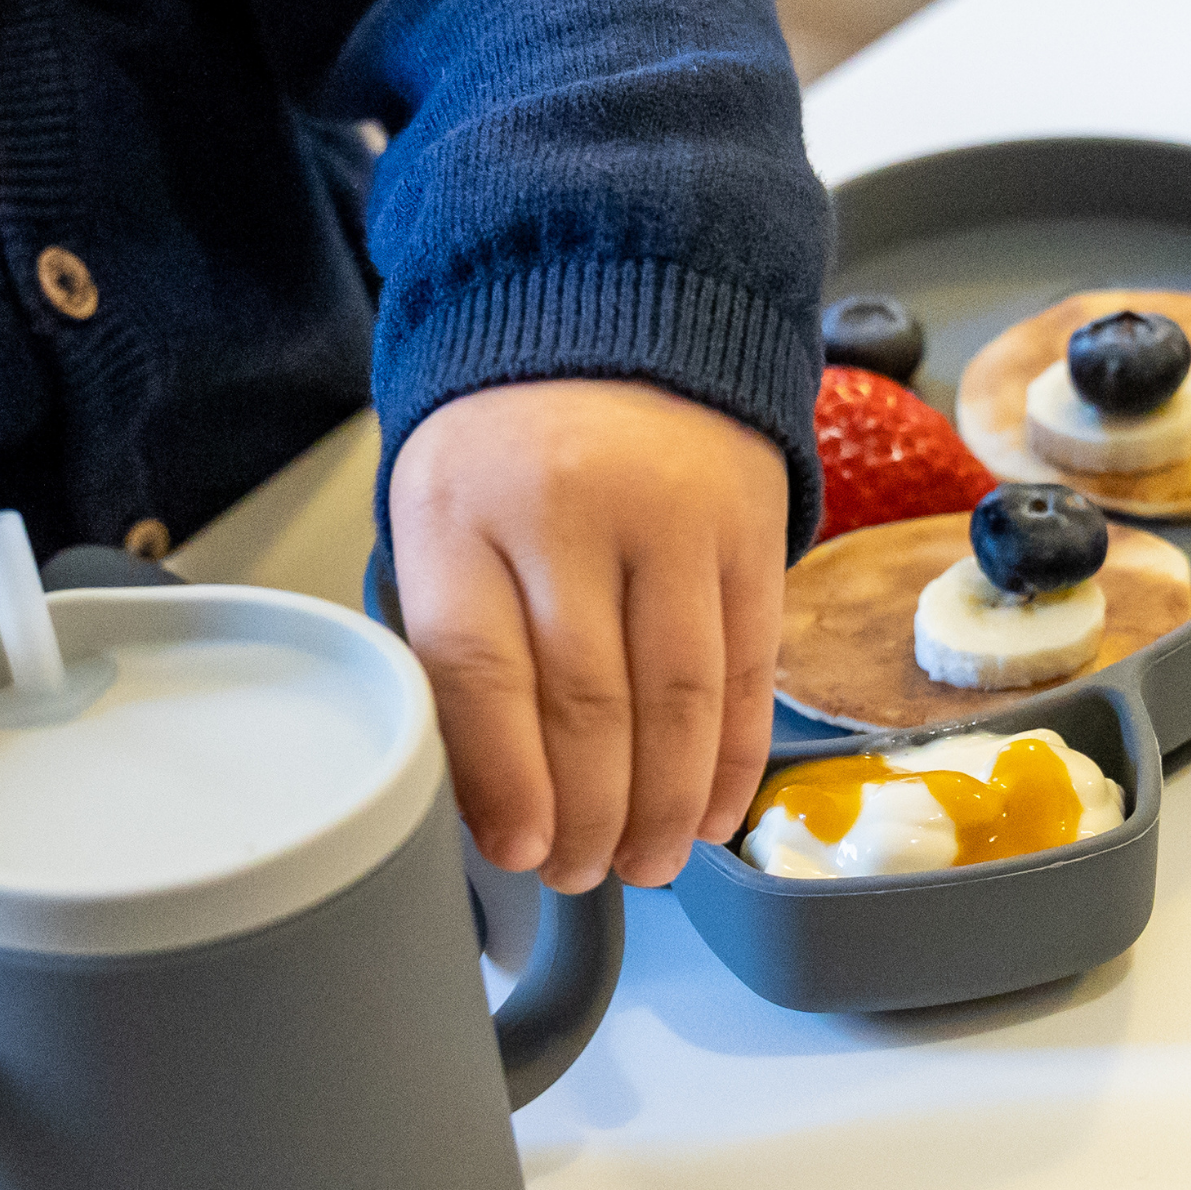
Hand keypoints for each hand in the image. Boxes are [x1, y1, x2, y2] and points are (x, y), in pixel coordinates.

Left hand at [388, 381, 789, 892]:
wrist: (618, 317)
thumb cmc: (509, 448)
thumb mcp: (439, 515)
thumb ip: (451, 636)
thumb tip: (487, 799)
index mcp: (464, 509)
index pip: (482, 668)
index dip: (504, 778)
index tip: (517, 850)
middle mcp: (573, 510)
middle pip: (589, 699)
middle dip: (589, 813)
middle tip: (580, 872)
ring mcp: (674, 519)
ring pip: (679, 696)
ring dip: (668, 803)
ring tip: (648, 862)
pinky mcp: (751, 533)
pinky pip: (750, 667)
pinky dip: (735, 756)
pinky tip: (712, 812)